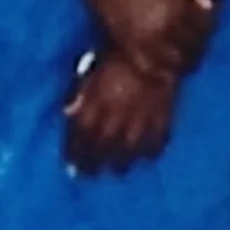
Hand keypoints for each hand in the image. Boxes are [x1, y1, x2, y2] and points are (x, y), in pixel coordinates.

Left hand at [63, 52, 179, 174]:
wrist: (153, 56)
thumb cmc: (116, 59)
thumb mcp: (90, 76)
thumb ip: (80, 97)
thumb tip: (70, 113)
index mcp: (90, 116)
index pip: (77, 144)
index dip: (73, 156)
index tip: (71, 165)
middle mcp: (111, 130)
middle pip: (99, 157)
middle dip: (93, 167)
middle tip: (90, 173)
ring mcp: (137, 132)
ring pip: (125, 160)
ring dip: (119, 165)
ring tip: (116, 169)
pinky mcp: (159, 129)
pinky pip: (153, 150)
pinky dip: (147, 153)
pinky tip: (145, 155)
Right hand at [80, 0, 216, 78]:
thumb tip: (211, 5)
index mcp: (176, 9)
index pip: (202, 30)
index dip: (208, 33)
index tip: (207, 33)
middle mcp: (161, 26)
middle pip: (189, 50)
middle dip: (196, 52)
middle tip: (196, 52)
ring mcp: (143, 39)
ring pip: (171, 64)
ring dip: (180, 66)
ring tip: (182, 63)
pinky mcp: (126, 46)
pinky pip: (147, 69)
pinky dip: (159, 75)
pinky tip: (163, 73)